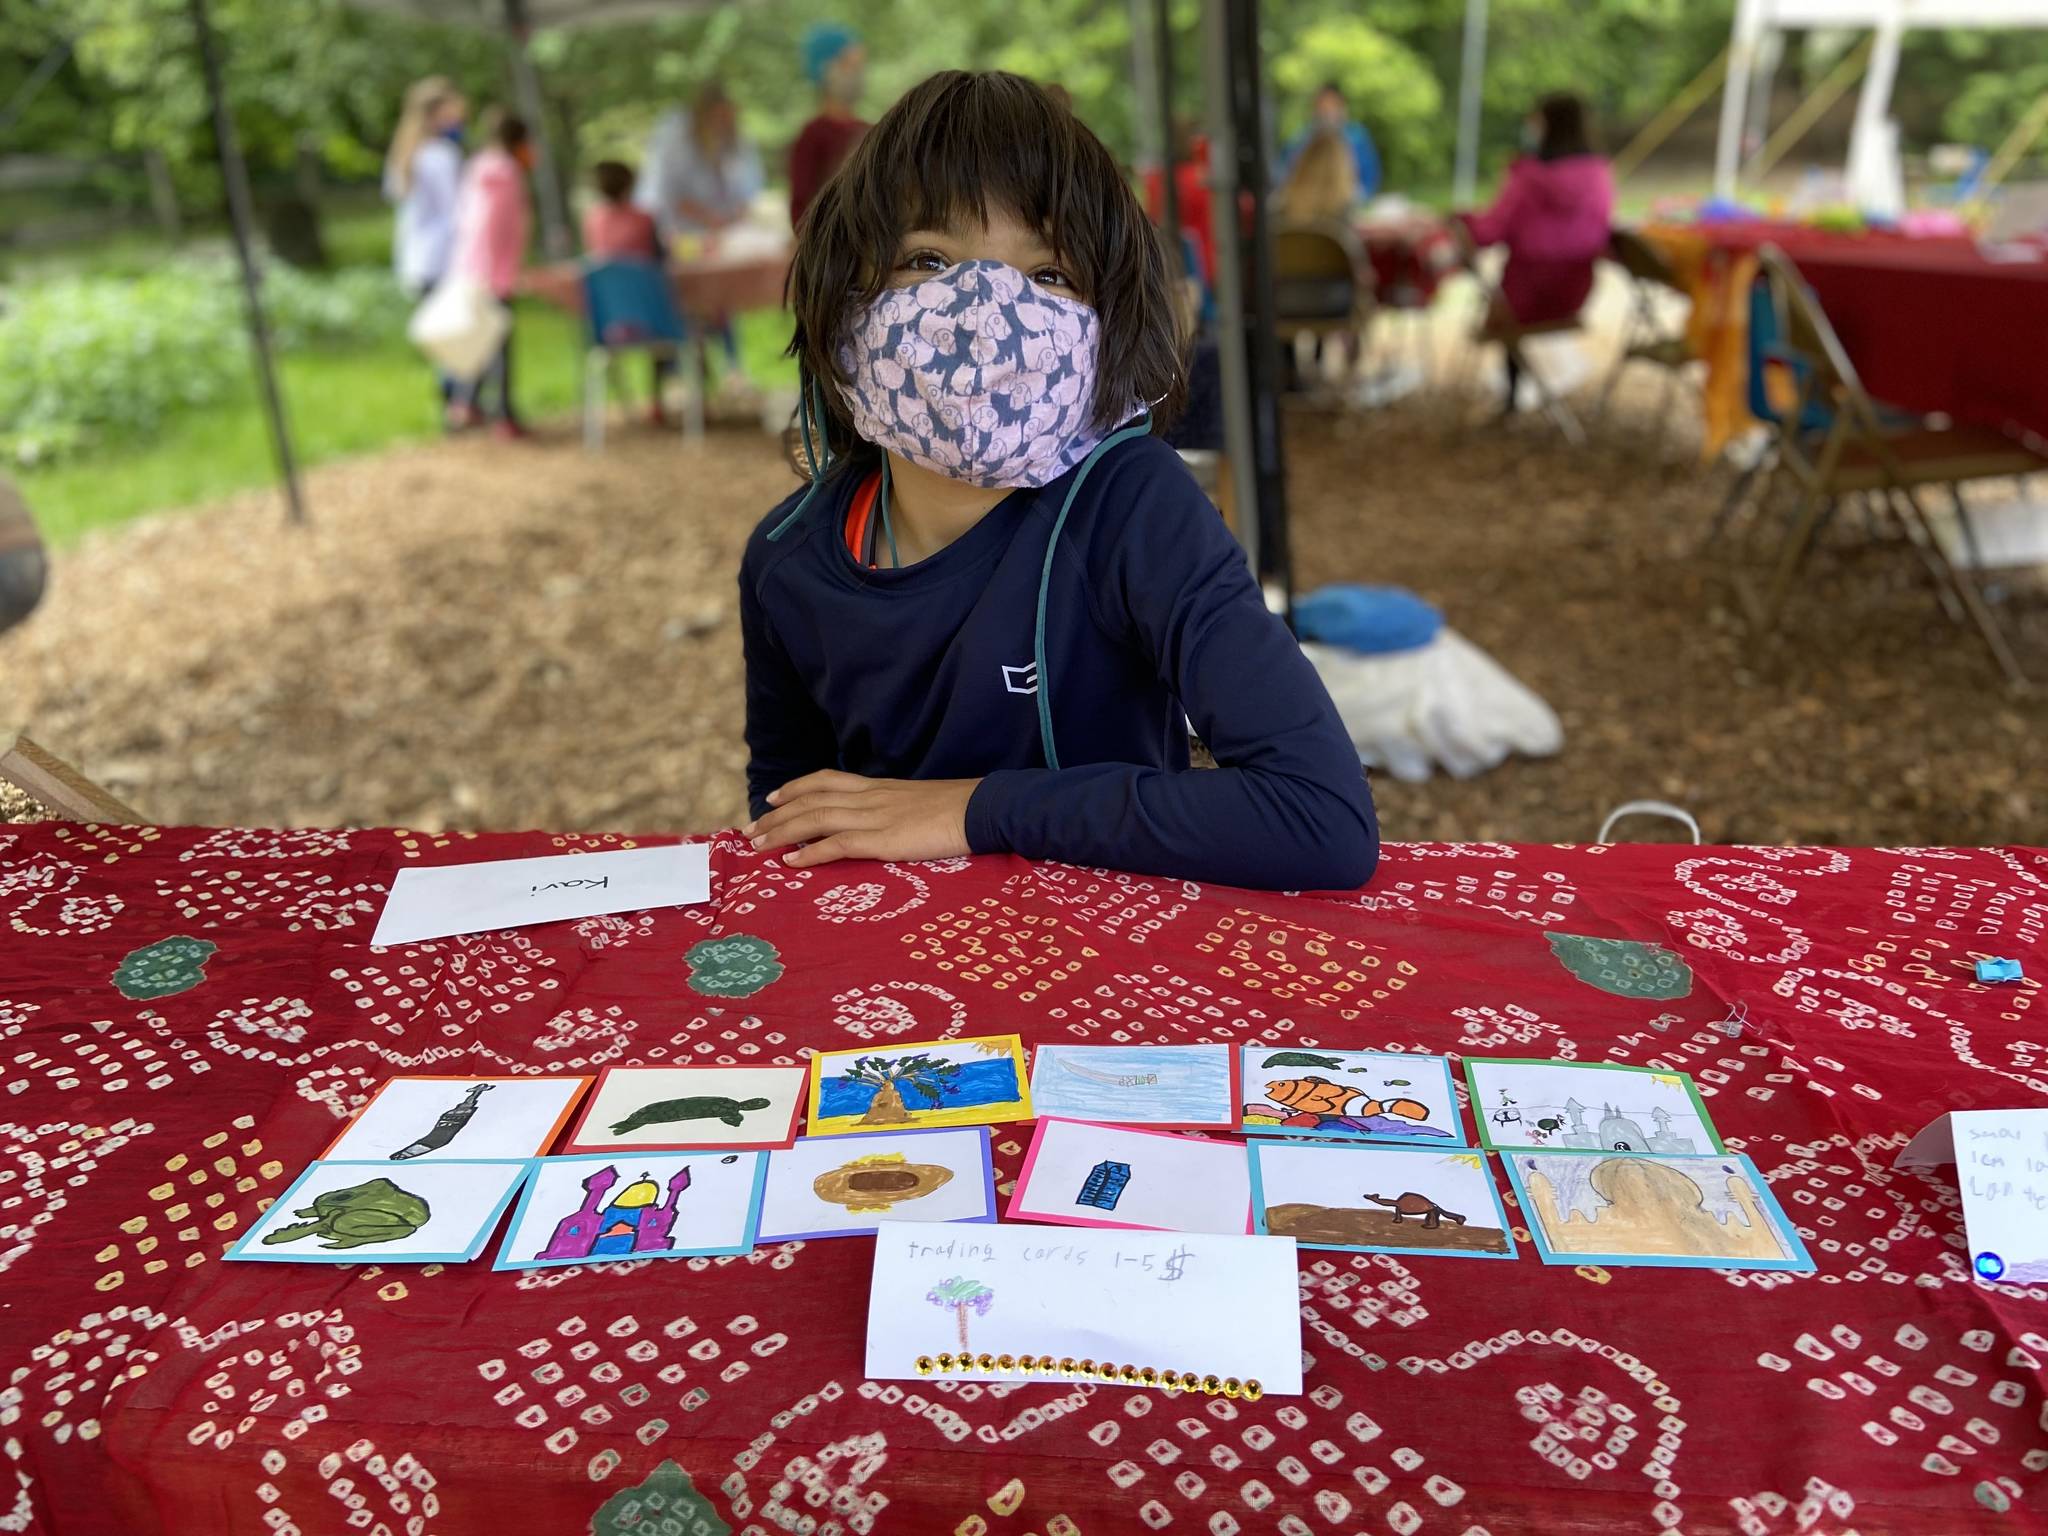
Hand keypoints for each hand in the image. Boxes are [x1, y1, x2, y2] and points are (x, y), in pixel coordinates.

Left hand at [746, 771, 978, 867]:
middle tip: (750, 831)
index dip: (795, 787)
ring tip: (758, 847)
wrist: (981, 810)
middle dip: (775, 815)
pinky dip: (809, 853)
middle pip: (810, 799)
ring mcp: (874, 817)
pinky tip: (791, 862)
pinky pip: (836, 845)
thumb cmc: (960, 810)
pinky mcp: (882, 840)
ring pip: (814, 818)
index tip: (772, 798)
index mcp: (879, 787)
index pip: (827, 780)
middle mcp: (869, 797)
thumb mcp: (920, 802)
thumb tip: (889, 820)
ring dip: (780, 833)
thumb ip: (897, 808)